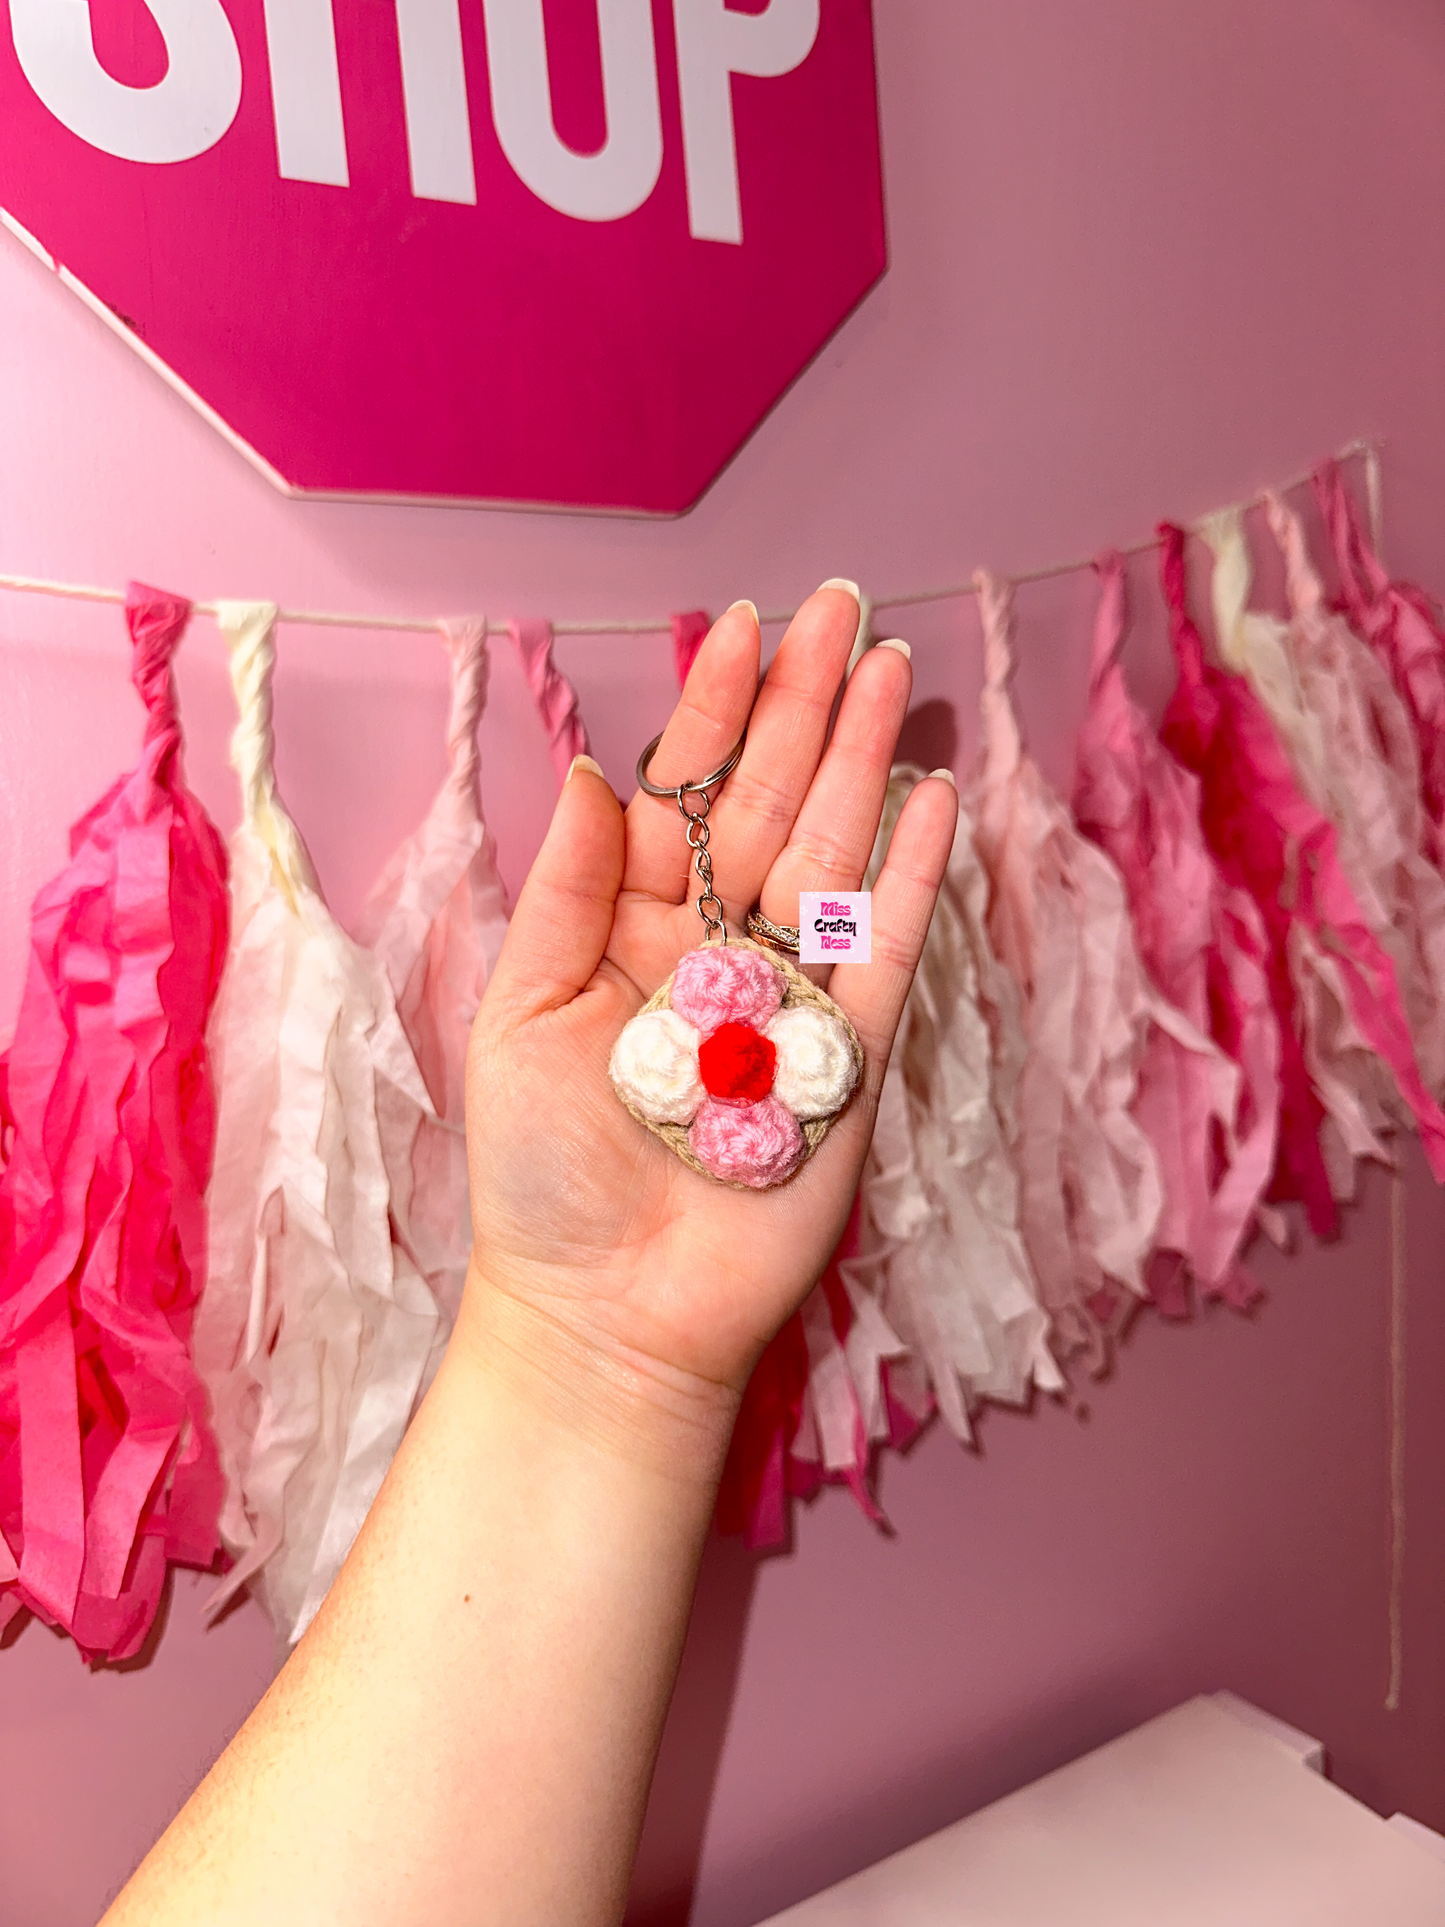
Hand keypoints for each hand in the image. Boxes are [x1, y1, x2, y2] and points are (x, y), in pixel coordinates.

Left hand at [460, 589, 956, 1471]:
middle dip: (803, 706)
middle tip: (840, 608)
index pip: (680, 797)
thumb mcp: (523, 1017)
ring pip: (832, 856)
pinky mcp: (849, 1058)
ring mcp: (789, 997)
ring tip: (890, 671)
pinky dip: (908, 877)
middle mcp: (716, 947)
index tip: (741, 624)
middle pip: (769, 805)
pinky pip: (885, 951)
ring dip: (863, 763)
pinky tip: (930, 799)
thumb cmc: (546, 1176)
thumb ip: (570, 894)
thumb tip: (594, 774)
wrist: (612, 1310)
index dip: (711, 711)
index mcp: (631, 929)